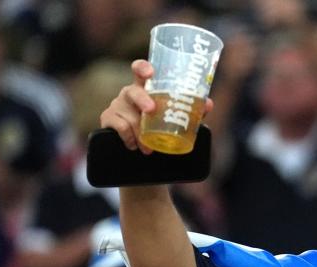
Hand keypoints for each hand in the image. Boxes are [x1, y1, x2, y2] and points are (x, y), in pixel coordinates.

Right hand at [99, 60, 214, 154]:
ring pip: (128, 115)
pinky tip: (134, 145)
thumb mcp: (174, 117)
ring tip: (148, 147)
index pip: (140, 70)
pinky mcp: (108, 119)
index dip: (142, 67)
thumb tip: (208, 103)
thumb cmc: (158, 125)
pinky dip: (129, 138)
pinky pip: (120, 127)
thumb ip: (191, 110)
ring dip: (140, 132)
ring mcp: (117, 105)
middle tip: (151, 110)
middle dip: (142, 100)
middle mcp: (130, 93)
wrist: (140, 150)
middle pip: (133, 91)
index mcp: (146, 88)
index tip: (149, 73)